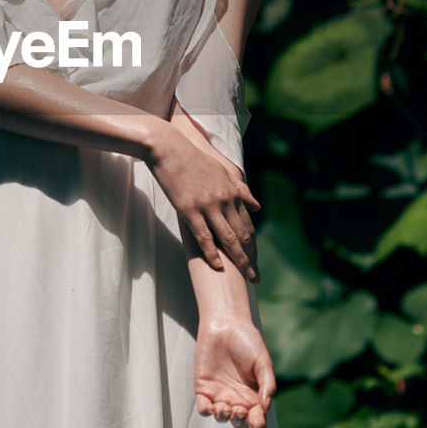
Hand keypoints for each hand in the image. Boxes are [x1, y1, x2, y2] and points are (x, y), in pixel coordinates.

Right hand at [146, 124, 260, 278]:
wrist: (169, 150)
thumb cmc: (193, 160)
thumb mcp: (222, 172)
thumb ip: (241, 190)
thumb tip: (258, 206)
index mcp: (232, 192)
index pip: (248, 224)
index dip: (253, 245)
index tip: (257, 260)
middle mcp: (224, 200)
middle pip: (242, 235)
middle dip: (251, 257)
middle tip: (256, 277)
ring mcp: (207, 205)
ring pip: (228, 238)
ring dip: (240, 260)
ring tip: (246, 277)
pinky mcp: (189, 210)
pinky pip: (204, 236)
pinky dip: (212, 253)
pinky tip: (218, 266)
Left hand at [194, 318, 275, 427]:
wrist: (225, 325)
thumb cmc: (248, 341)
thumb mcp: (263, 361)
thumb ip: (268, 384)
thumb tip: (266, 407)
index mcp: (254, 395)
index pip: (257, 418)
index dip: (258, 424)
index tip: (257, 421)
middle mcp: (238, 398)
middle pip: (239, 421)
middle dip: (240, 420)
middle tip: (239, 409)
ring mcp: (220, 394)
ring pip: (221, 417)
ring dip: (223, 418)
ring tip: (225, 408)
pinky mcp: (204, 388)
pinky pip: (204, 408)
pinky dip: (207, 411)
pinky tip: (212, 406)